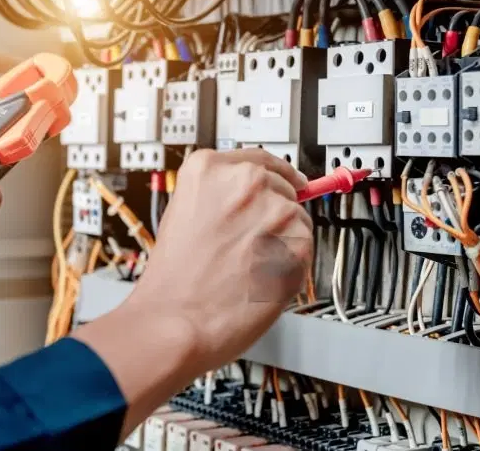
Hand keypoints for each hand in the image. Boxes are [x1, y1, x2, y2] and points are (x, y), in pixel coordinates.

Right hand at [73, 148, 312, 433]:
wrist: (174, 321)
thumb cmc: (173, 281)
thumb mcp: (183, 214)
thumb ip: (218, 196)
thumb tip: (253, 195)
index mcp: (208, 168)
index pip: (259, 158)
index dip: (274, 175)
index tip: (285, 180)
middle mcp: (244, 181)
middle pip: (282, 186)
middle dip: (273, 214)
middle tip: (249, 244)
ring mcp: (273, 210)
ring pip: (298, 218)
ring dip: (283, 240)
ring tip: (247, 266)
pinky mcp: (296, 242)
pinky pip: (306, 248)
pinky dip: (291, 264)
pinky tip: (260, 277)